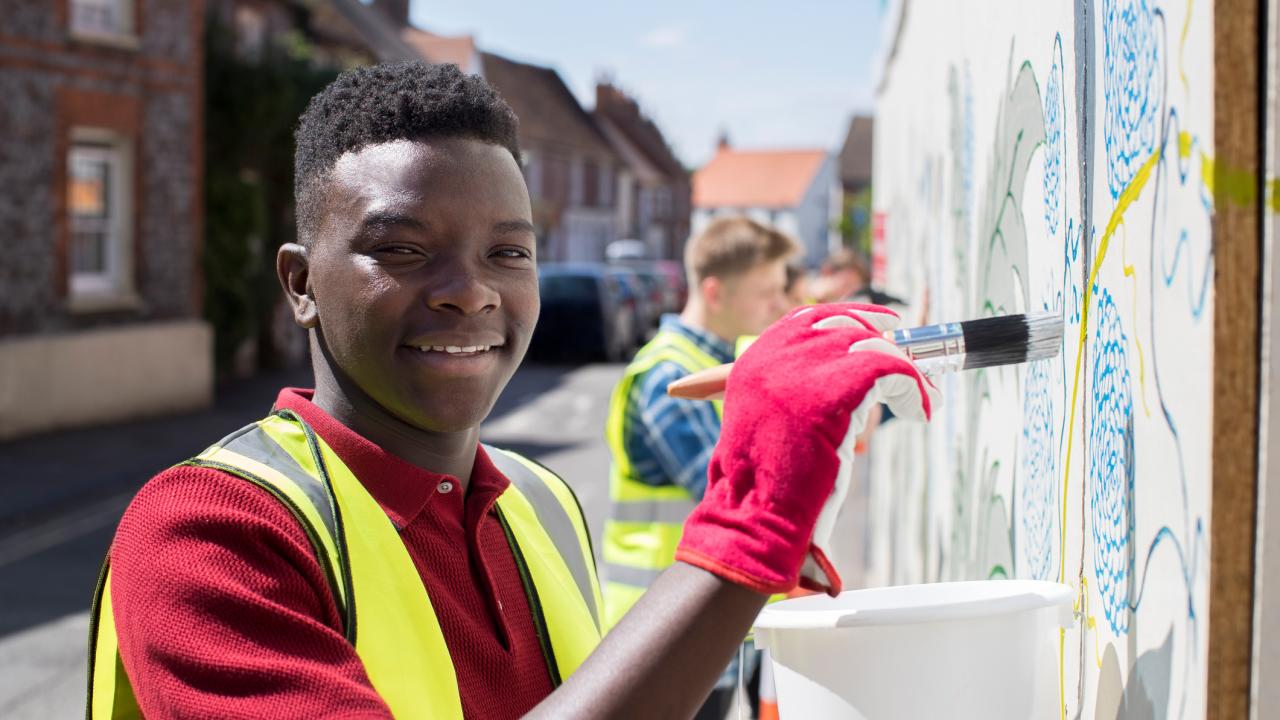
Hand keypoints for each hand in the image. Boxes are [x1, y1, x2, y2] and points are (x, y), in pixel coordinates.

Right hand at [673, 303, 939, 595]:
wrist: (756, 515)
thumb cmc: (765, 486)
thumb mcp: (768, 425)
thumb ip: (791, 393)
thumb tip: (846, 377)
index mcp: (755, 361)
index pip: (808, 319)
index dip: (851, 318)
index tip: (883, 326)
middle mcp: (775, 356)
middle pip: (845, 325)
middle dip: (883, 341)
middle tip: (909, 366)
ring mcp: (804, 369)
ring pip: (873, 347)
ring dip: (905, 372)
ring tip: (922, 400)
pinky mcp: (837, 388)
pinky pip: (892, 371)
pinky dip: (914, 390)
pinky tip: (918, 413)